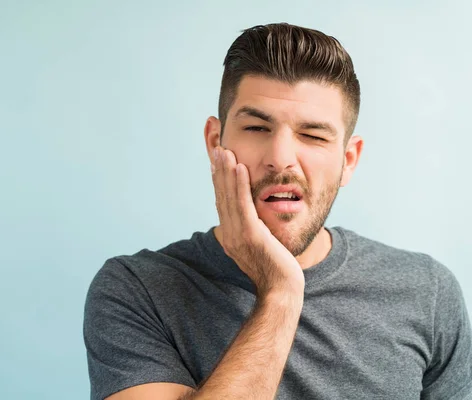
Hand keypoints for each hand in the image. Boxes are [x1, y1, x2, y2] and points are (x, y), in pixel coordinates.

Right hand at [211, 146, 304, 297]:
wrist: (281, 291)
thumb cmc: (276, 271)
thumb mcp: (261, 247)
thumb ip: (254, 232)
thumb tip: (256, 220)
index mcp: (230, 236)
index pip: (222, 203)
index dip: (220, 181)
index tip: (219, 162)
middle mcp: (229, 234)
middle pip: (222, 196)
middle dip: (219, 171)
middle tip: (217, 149)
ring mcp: (238, 235)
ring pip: (229, 197)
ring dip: (226, 172)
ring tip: (225, 151)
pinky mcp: (250, 235)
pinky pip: (243, 205)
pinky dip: (240, 185)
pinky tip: (240, 168)